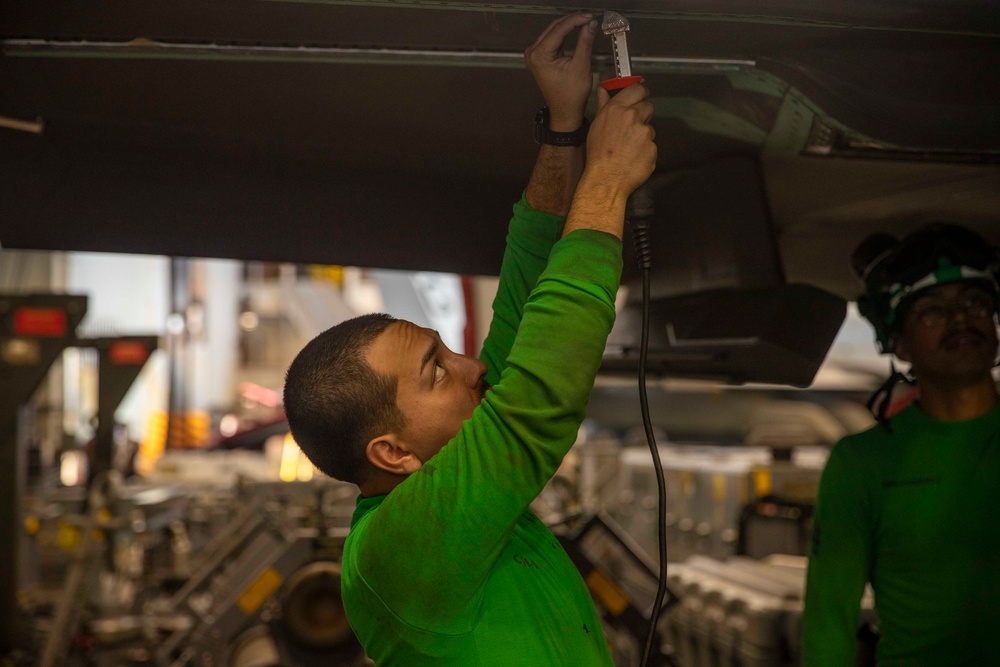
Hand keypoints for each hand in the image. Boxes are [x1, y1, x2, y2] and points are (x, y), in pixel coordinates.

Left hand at [523, 12, 597, 131]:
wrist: (565, 111)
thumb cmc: (571, 95)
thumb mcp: (581, 66)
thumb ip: (585, 42)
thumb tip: (591, 23)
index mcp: (539, 56)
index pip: (558, 29)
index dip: (576, 20)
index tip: (590, 16)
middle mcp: (533, 52)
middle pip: (554, 28)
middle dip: (573, 21)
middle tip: (590, 17)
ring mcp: (535, 54)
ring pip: (554, 31)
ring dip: (570, 25)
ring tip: (586, 21)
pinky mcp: (540, 55)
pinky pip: (553, 38)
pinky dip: (565, 33)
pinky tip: (577, 28)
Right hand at [583, 82, 656, 197]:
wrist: (606, 179)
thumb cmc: (597, 153)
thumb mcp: (596, 126)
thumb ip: (604, 105)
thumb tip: (604, 89)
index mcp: (617, 109)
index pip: (637, 89)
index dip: (641, 91)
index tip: (642, 95)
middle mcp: (632, 117)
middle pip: (648, 106)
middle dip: (643, 114)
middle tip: (633, 127)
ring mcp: (645, 133)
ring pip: (650, 129)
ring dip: (643, 135)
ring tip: (629, 148)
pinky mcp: (653, 148)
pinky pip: (651, 146)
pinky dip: (645, 151)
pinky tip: (634, 158)